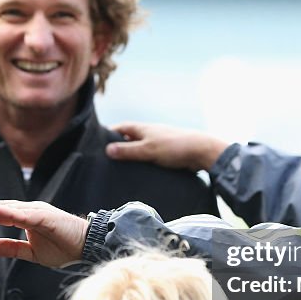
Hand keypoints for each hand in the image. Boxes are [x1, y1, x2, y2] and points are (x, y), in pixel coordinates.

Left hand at [0, 200, 87, 267]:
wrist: (86, 246)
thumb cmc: (62, 247)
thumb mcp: (32, 252)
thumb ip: (13, 248)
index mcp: (26, 217)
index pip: (0, 214)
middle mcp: (30, 210)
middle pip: (1, 208)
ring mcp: (38, 211)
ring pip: (10, 208)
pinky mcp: (46, 216)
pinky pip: (24, 214)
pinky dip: (9, 212)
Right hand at [105, 122, 229, 171]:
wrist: (201, 151)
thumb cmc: (174, 147)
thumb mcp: (147, 150)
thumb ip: (128, 150)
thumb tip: (107, 149)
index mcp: (144, 128)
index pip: (122, 127)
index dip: (110, 133)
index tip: (99, 141)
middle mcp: (151, 133)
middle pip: (130, 137)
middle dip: (120, 145)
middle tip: (108, 158)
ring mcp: (160, 142)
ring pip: (141, 147)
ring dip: (133, 155)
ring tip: (122, 168)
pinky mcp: (168, 152)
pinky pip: (151, 156)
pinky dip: (144, 161)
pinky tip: (142, 171)